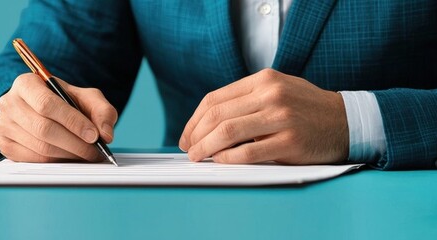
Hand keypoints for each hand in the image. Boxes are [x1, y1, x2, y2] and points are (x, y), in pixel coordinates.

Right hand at [0, 73, 116, 162]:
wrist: (34, 109)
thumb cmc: (60, 102)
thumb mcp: (83, 97)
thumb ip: (101, 110)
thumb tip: (105, 134)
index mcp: (26, 84)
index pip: (47, 104)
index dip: (72, 121)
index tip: (94, 135)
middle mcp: (10, 103)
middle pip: (43, 128)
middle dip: (74, 143)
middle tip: (94, 151)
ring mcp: (4, 125)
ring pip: (40, 147)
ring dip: (68, 155)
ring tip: (85, 155)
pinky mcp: (5, 145)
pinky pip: (34, 160)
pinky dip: (56, 162)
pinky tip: (69, 158)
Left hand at [179, 68, 348, 164]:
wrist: (349, 121)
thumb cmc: (307, 109)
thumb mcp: (277, 90)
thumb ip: (246, 100)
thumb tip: (206, 123)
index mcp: (263, 80)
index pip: (214, 99)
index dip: (194, 120)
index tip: (187, 135)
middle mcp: (271, 94)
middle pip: (217, 116)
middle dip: (195, 135)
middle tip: (189, 149)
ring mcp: (281, 117)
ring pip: (227, 132)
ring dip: (206, 148)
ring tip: (199, 156)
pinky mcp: (290, 141)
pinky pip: (247, 152)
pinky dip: (228, 159)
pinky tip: (221, 161)